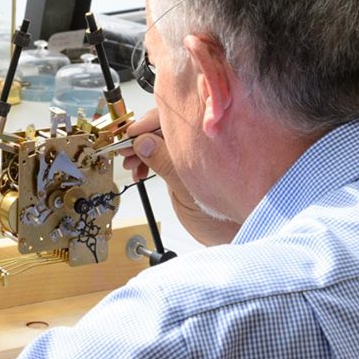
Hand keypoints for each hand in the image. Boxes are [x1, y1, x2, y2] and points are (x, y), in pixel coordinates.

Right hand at [121, 108, 240, 244]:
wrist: (233, 238)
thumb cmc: (224, 220)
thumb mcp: (186, 191)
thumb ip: (166, 164)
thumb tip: (143, 142)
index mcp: (206, 144)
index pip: (174, 120)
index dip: (148, 124)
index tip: (129, 135)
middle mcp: (201, 146)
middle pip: (166, 128)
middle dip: (142, 137)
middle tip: (125, 151)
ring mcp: (193, 156)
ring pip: (162, 142)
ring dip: (142, 150)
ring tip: (130, 164)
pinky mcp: (186, 168)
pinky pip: (163, 157)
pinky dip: (147, 161)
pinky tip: (139, 172)